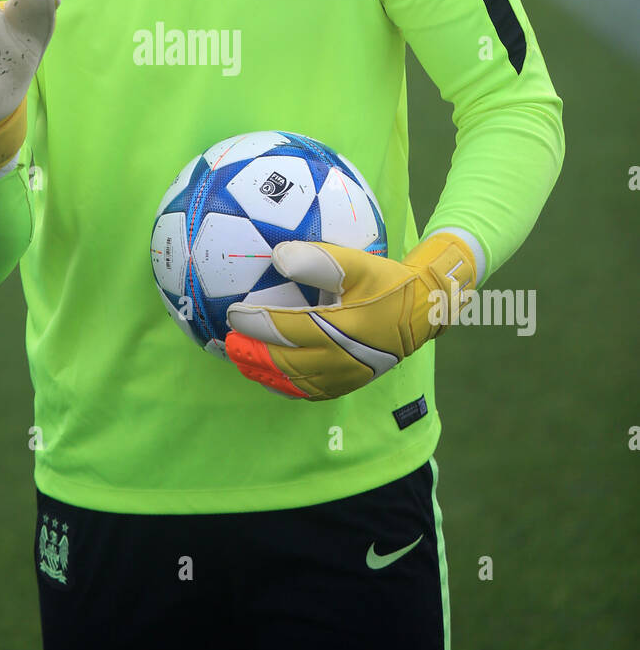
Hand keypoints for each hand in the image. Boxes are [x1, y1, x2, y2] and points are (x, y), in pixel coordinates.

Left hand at [224, 232, 476, 400]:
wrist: (421, 312)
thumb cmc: (387, 283)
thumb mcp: (357, 263)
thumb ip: (319, 259)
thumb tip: (278, 257)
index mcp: (341, 329)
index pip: (288, 330)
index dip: (257, 323)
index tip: (234, 314)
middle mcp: (342, 359)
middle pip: (286, 362)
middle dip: (253, 353)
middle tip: (228, 343)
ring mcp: (346, 376)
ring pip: (295, 381)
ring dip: (264, 372)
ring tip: (240, 360)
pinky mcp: (349, 383)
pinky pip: (310, 392)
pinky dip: (285, 386)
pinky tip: (269, 376)